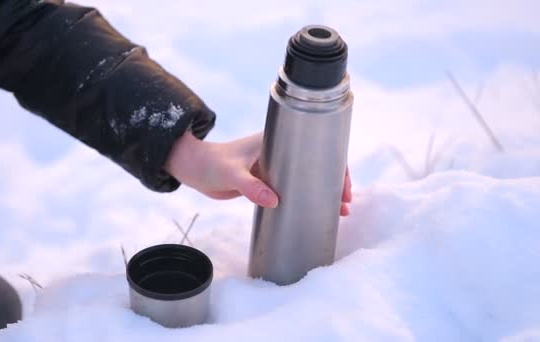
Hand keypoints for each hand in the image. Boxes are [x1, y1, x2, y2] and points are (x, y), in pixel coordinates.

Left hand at [165, 131, 351, 215]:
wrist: (193, 169)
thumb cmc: (211, 164)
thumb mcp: (231, 174)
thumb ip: (251, 187)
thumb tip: (275, 201)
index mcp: (276, 141)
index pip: (315, 149)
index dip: (334, 166)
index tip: (343, 186)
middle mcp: (279, 153)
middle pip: (316, 165)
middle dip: (334, 183)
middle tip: (345, 204)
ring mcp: (273, 168)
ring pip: (306, 180)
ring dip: (322, 194)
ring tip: (338, 212)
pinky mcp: (265, 183)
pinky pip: (291, 191)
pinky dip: (305, 200)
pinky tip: (314, 213)